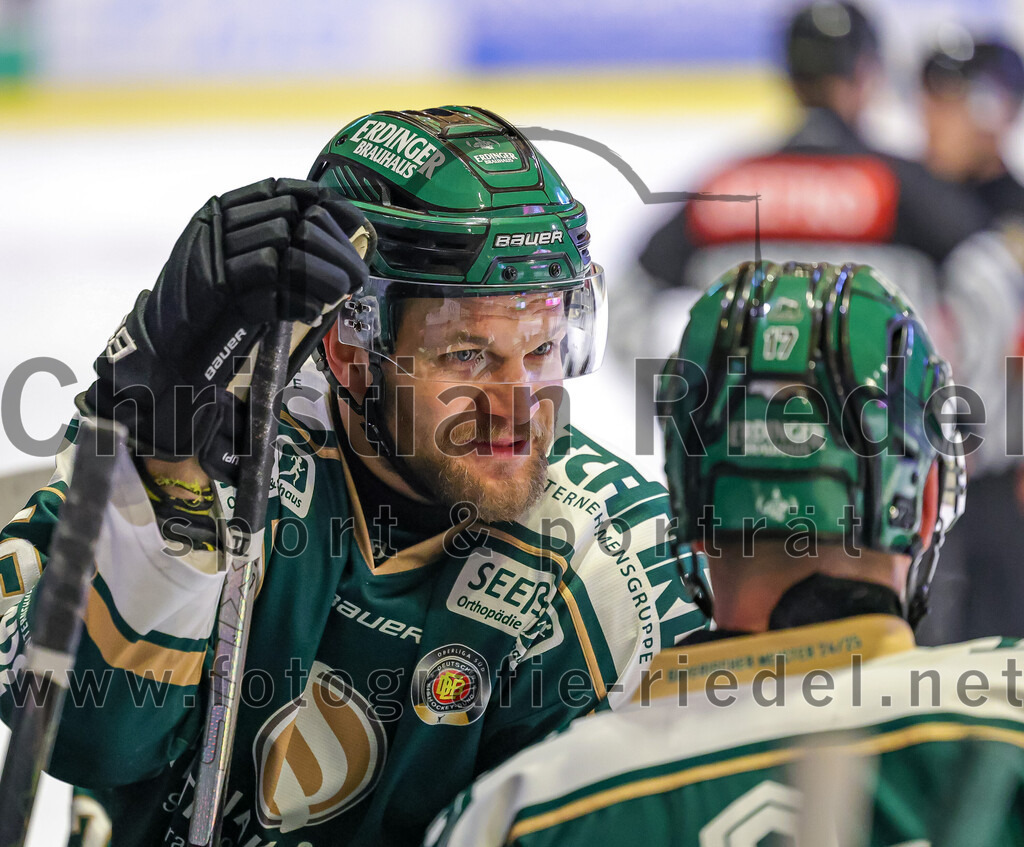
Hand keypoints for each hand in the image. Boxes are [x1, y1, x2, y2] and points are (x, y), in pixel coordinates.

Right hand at [81, 177, 368, 481]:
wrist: (164, 348)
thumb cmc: (208, 308)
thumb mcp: (234, 263)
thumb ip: (270, 244)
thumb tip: (331, 240)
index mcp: (220, 212)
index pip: (282, 190)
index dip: (324, 203)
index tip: (356, 222)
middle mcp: (216, 228)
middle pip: (291, 220)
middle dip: (333, 248)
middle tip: (355, 274)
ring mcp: (215, 258)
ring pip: (286, 251)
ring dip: (323, 275)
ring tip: (340, 294)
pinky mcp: (219, 292)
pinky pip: (273, 286)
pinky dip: (301, 299)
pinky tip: (313, 312)